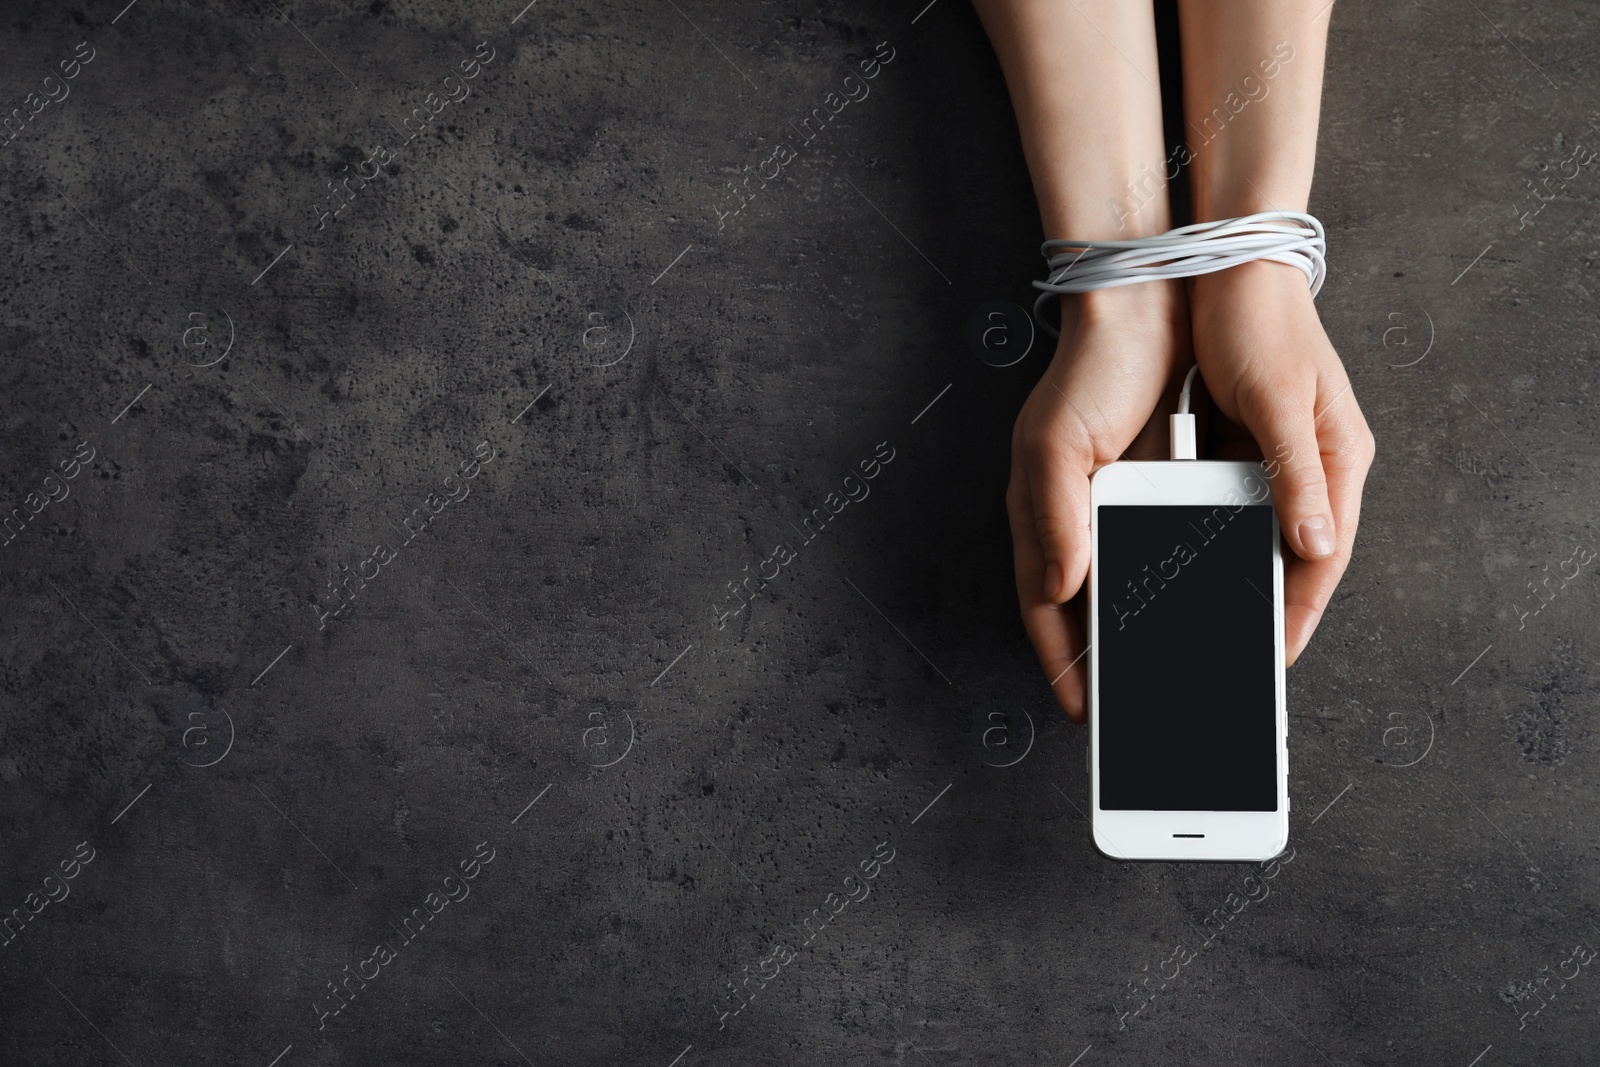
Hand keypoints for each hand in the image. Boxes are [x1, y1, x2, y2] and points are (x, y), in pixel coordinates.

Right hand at [1006, 282, 1189, 720]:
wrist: (1146, 308)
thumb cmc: (1087, 373)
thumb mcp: (1057, 445)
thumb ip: (1056, 519)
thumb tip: (1063, 587)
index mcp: (1045, 518)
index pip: (1047, 610)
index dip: (1062, 663)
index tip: (1084, 712)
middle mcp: (1081, 522)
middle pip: (1093, 611)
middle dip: (1111, 662)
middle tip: (1140, 709)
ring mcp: (1121, 509)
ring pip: (1136, 588)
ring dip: (1156, 628)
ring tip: (1186, 670)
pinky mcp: (1163, 491)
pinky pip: (1176, 553)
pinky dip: (1192, 584)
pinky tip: (1221, 605)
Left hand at [1188, 259, 1375, 665]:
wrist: (1228, 270)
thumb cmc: (1258, 325)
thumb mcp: (1277, 399)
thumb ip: (1296, 474)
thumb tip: (1316, 546)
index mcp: (1338, 458)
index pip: (1326, 555)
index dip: (1302, 609)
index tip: (1276, 657)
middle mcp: (1314, 466)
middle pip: (1295, 555)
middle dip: (1269, 606)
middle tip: (1237, 659)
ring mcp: (1278, 459)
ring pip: (1259, 537)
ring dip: (1236, 577)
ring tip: (1205, 628)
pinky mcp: (1245, 449)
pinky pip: (1229, 509)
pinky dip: (1211, 540)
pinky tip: (1181, 567)